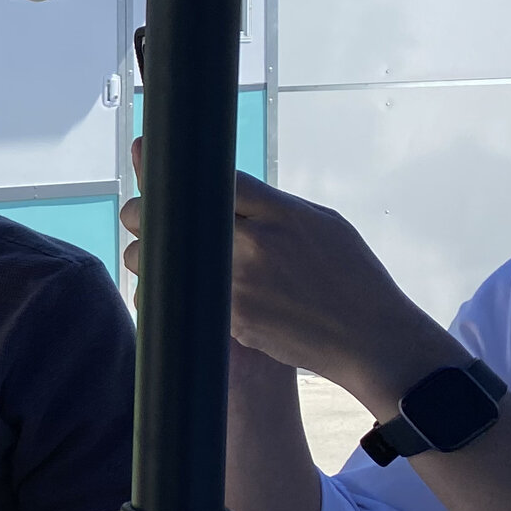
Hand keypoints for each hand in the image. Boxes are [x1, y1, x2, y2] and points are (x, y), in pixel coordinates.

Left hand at [119, 140, 459, 414]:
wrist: (371, 338)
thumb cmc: (352, 277)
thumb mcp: (322, 224)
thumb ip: (271, 207)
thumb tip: (224, 190)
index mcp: (278, 213)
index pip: (210, 181)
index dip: (173, 175)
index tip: (152, 172)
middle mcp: (254, 243)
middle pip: (171, 215)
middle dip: (143, 213)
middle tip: (139, 216)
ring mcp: (238, 283)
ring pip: (157, 259)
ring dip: (145, 256)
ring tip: (150, 256)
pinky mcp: (228, 318)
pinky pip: (173, 297)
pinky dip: (161, 291)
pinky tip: (166, 288)